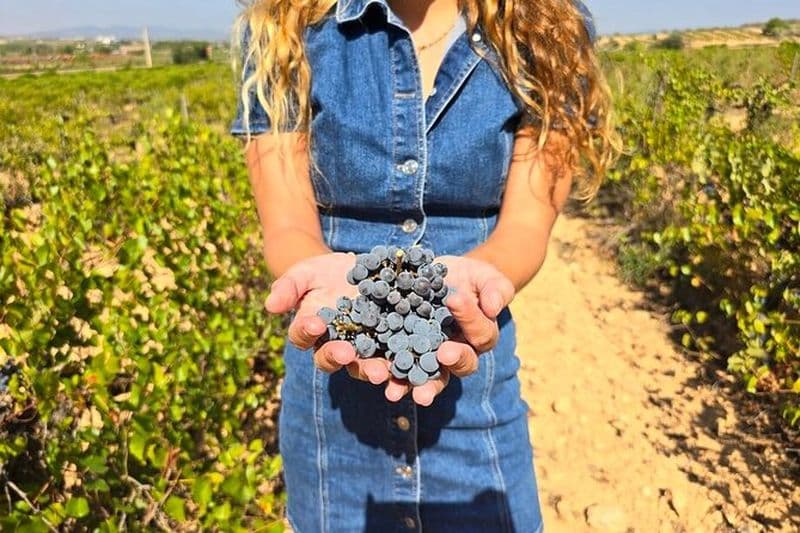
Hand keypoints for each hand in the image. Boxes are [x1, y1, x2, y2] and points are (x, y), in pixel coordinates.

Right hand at [265, 252, 391, 384]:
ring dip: (371, 371)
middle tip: (349, 355)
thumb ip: (288, 287)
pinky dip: (400, 365)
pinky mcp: (389, 345)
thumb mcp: (304, 273)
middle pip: (333, 359)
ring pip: (364, 366)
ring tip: (380, 372)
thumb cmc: (323, 273)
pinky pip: (393, 358)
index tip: (315, 323)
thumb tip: (270, 306)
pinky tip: (409, 364)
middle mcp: (335, 345)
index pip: (303, 337)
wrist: (356, 270)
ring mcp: (363, 348)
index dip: (307, 331)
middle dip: (341, 358)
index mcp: (311, 331)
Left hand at [384, 255, 515, 405]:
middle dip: (451, 362)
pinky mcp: (401, 353)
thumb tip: (494, 307)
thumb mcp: (484, 276)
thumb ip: (495, 289)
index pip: (480, 333)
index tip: (455, 299)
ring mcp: (427, 358)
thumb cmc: (468, 279)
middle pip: (456, 367)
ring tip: (397, 391)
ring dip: (411, 385)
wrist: (439, 279)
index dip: (470, 318)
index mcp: (479, 337)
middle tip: (443, 354)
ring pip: (424, 377)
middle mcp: (455, 354)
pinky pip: (394, 367)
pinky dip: (384, 372)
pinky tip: (374, 374)